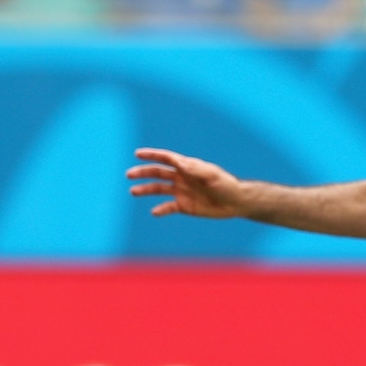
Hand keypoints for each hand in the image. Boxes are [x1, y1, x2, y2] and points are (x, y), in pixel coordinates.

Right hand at [127, 147, 245, 218]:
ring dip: (146, 189)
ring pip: (159, 189)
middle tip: (129, 175)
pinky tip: (154, 212)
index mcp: (187, 167)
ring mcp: (182, 192)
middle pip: (158, 173)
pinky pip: (168, 207)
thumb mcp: (213, 175)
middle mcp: (181, 177)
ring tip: (133, 191)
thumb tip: (180, 163)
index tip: (138, 154)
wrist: (236, 203)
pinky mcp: (184, 206)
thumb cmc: (227, 185)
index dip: (152, 155)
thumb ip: (196, 169)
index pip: (167, 158)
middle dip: (143, 173)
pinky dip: (161, 209)